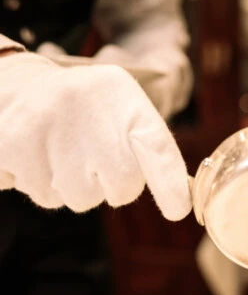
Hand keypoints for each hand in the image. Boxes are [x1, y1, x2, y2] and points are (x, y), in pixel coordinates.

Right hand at [0, 51, 191, 219]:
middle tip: (93, 160)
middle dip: (112, 187)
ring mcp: (48, 127)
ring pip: (82, 199)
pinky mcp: (14, 147)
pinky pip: (46, 197)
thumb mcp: (119, 105)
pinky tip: (38, 156)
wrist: (15, 85)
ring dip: (74, 188)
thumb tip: (183, 198)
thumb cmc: (81, 107)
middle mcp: (87, 107)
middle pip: (121, 187)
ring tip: (61, 153)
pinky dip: (44, 186)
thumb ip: (151, 148)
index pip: (156, 144)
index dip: (170, 182)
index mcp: (120, 95)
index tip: (179, 210)